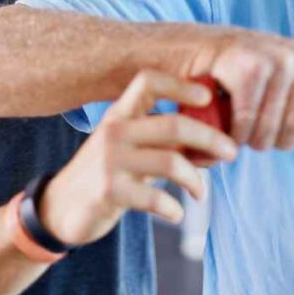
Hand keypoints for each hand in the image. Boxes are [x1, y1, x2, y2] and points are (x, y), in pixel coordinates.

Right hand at [40, 70, 237, 246]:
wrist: (61, 208)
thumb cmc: (108, 174)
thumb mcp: (130, 148)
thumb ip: (163, 141)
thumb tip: (215, 145)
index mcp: (121, 113)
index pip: (148, 81)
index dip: (180, 84)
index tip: (207, 96)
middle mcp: (115, 131)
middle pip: (174, 124)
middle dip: (211, 138)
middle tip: (231, 152)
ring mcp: (111, 161)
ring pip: (171, 162)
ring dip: (196, 180)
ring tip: (201, 192)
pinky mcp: (109, 191)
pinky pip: (156, 198)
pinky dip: (174, 208)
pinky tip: (176, 213)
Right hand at [190, 28, 293, 174]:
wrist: (202, 48)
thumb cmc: (253, 76)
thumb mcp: (292, 99)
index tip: (290, 130)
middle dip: (276, 139)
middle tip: (260, 125)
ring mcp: (279, 58)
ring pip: (271, 128)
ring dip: (253, 138)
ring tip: (245, 123)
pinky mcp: (247, 66)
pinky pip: (246, 121)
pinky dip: (235, 131)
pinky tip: (230, 121)